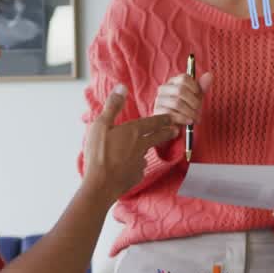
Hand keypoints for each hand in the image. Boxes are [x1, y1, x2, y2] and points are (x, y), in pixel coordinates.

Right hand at [82, 86, 177, 202]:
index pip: (153, 122)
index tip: (171, 118)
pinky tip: (127, 167)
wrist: (100, 184)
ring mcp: (140, 162)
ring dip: (146, 149)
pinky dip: (135, 165)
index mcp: (133, 131)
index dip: (163, 119)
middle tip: (175, 130)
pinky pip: (138, 168)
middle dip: (167, 132)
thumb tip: (122, 87)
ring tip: (143, 149)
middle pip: (158, 137)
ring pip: (145, 152)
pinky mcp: (137, 176)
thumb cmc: (98, 153)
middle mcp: (141, 146)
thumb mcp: (101, 125)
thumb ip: (113, 106)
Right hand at [153, 70, 214, 129]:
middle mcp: (163, 88)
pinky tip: (188, 122)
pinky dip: (183, 119)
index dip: (195, 87)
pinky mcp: (157, 112)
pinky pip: (171, 114)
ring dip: (190, 112)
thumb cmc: (186, 108)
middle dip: (193, 102)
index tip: (199, 96)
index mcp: (173, 81)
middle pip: (180, 90)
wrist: (175, 124)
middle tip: (199, 110)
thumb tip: (210, 75)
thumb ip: (202, 86)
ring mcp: (159, 100)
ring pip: (177, 103)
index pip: (184, 78)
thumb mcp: (196, 97)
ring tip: (195, 119)